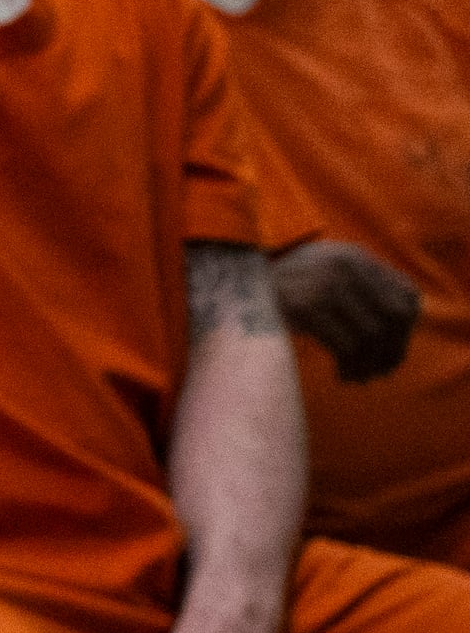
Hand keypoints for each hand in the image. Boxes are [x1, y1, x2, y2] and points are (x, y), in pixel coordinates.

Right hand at [274, 240, 421, 379]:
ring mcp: (323, 284)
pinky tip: (343, 376)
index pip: (406, 296)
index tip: (393, 352)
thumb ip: (361, 288)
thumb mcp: (324, 276)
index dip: (406, 330)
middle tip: (380, 372)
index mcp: (353, 255)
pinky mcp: (304, 306)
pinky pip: (345, 346)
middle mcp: (343, 264)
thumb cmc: (280, 290)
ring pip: (372, 335)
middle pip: (393, 317)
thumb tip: (406, 321)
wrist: (226, 287)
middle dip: (392, 351)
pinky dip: (350, 366)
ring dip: (370, 364)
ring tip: (359, 377)